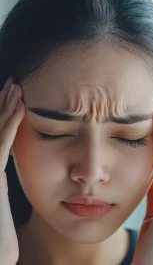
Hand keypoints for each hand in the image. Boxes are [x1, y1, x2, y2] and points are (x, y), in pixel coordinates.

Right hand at [0, 76, 24, 263]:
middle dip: (2, 104)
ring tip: (15, 87)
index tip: (15, 98)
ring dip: (5, 107)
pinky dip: (10, 124)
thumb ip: (5, 181)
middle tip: (13, 85)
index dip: (3, 114)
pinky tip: (20, 108)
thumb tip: (13, 165)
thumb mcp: (4, 199)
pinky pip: (2, 143)